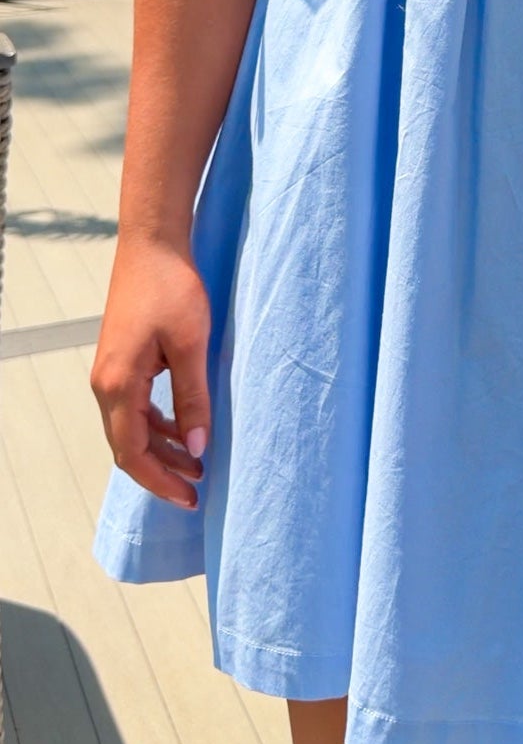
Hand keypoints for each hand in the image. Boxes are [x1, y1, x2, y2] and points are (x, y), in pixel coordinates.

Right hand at [91, 235, 211, 509]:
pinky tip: (183, 428)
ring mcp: (109, 373)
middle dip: (161, 472)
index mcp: (119, 385)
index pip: (132, 454)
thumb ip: (193, 398)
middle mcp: (105, 384)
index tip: (189, 498)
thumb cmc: (172, 288)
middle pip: (128, 447)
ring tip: (196, 463)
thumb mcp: (191, 345)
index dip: (160, 481)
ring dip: (161, 449)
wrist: (151, 245)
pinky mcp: (120, 361)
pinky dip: (157, 425)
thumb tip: (196, 448)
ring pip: (131, 428)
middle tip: (197, 489)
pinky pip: (134, 407)